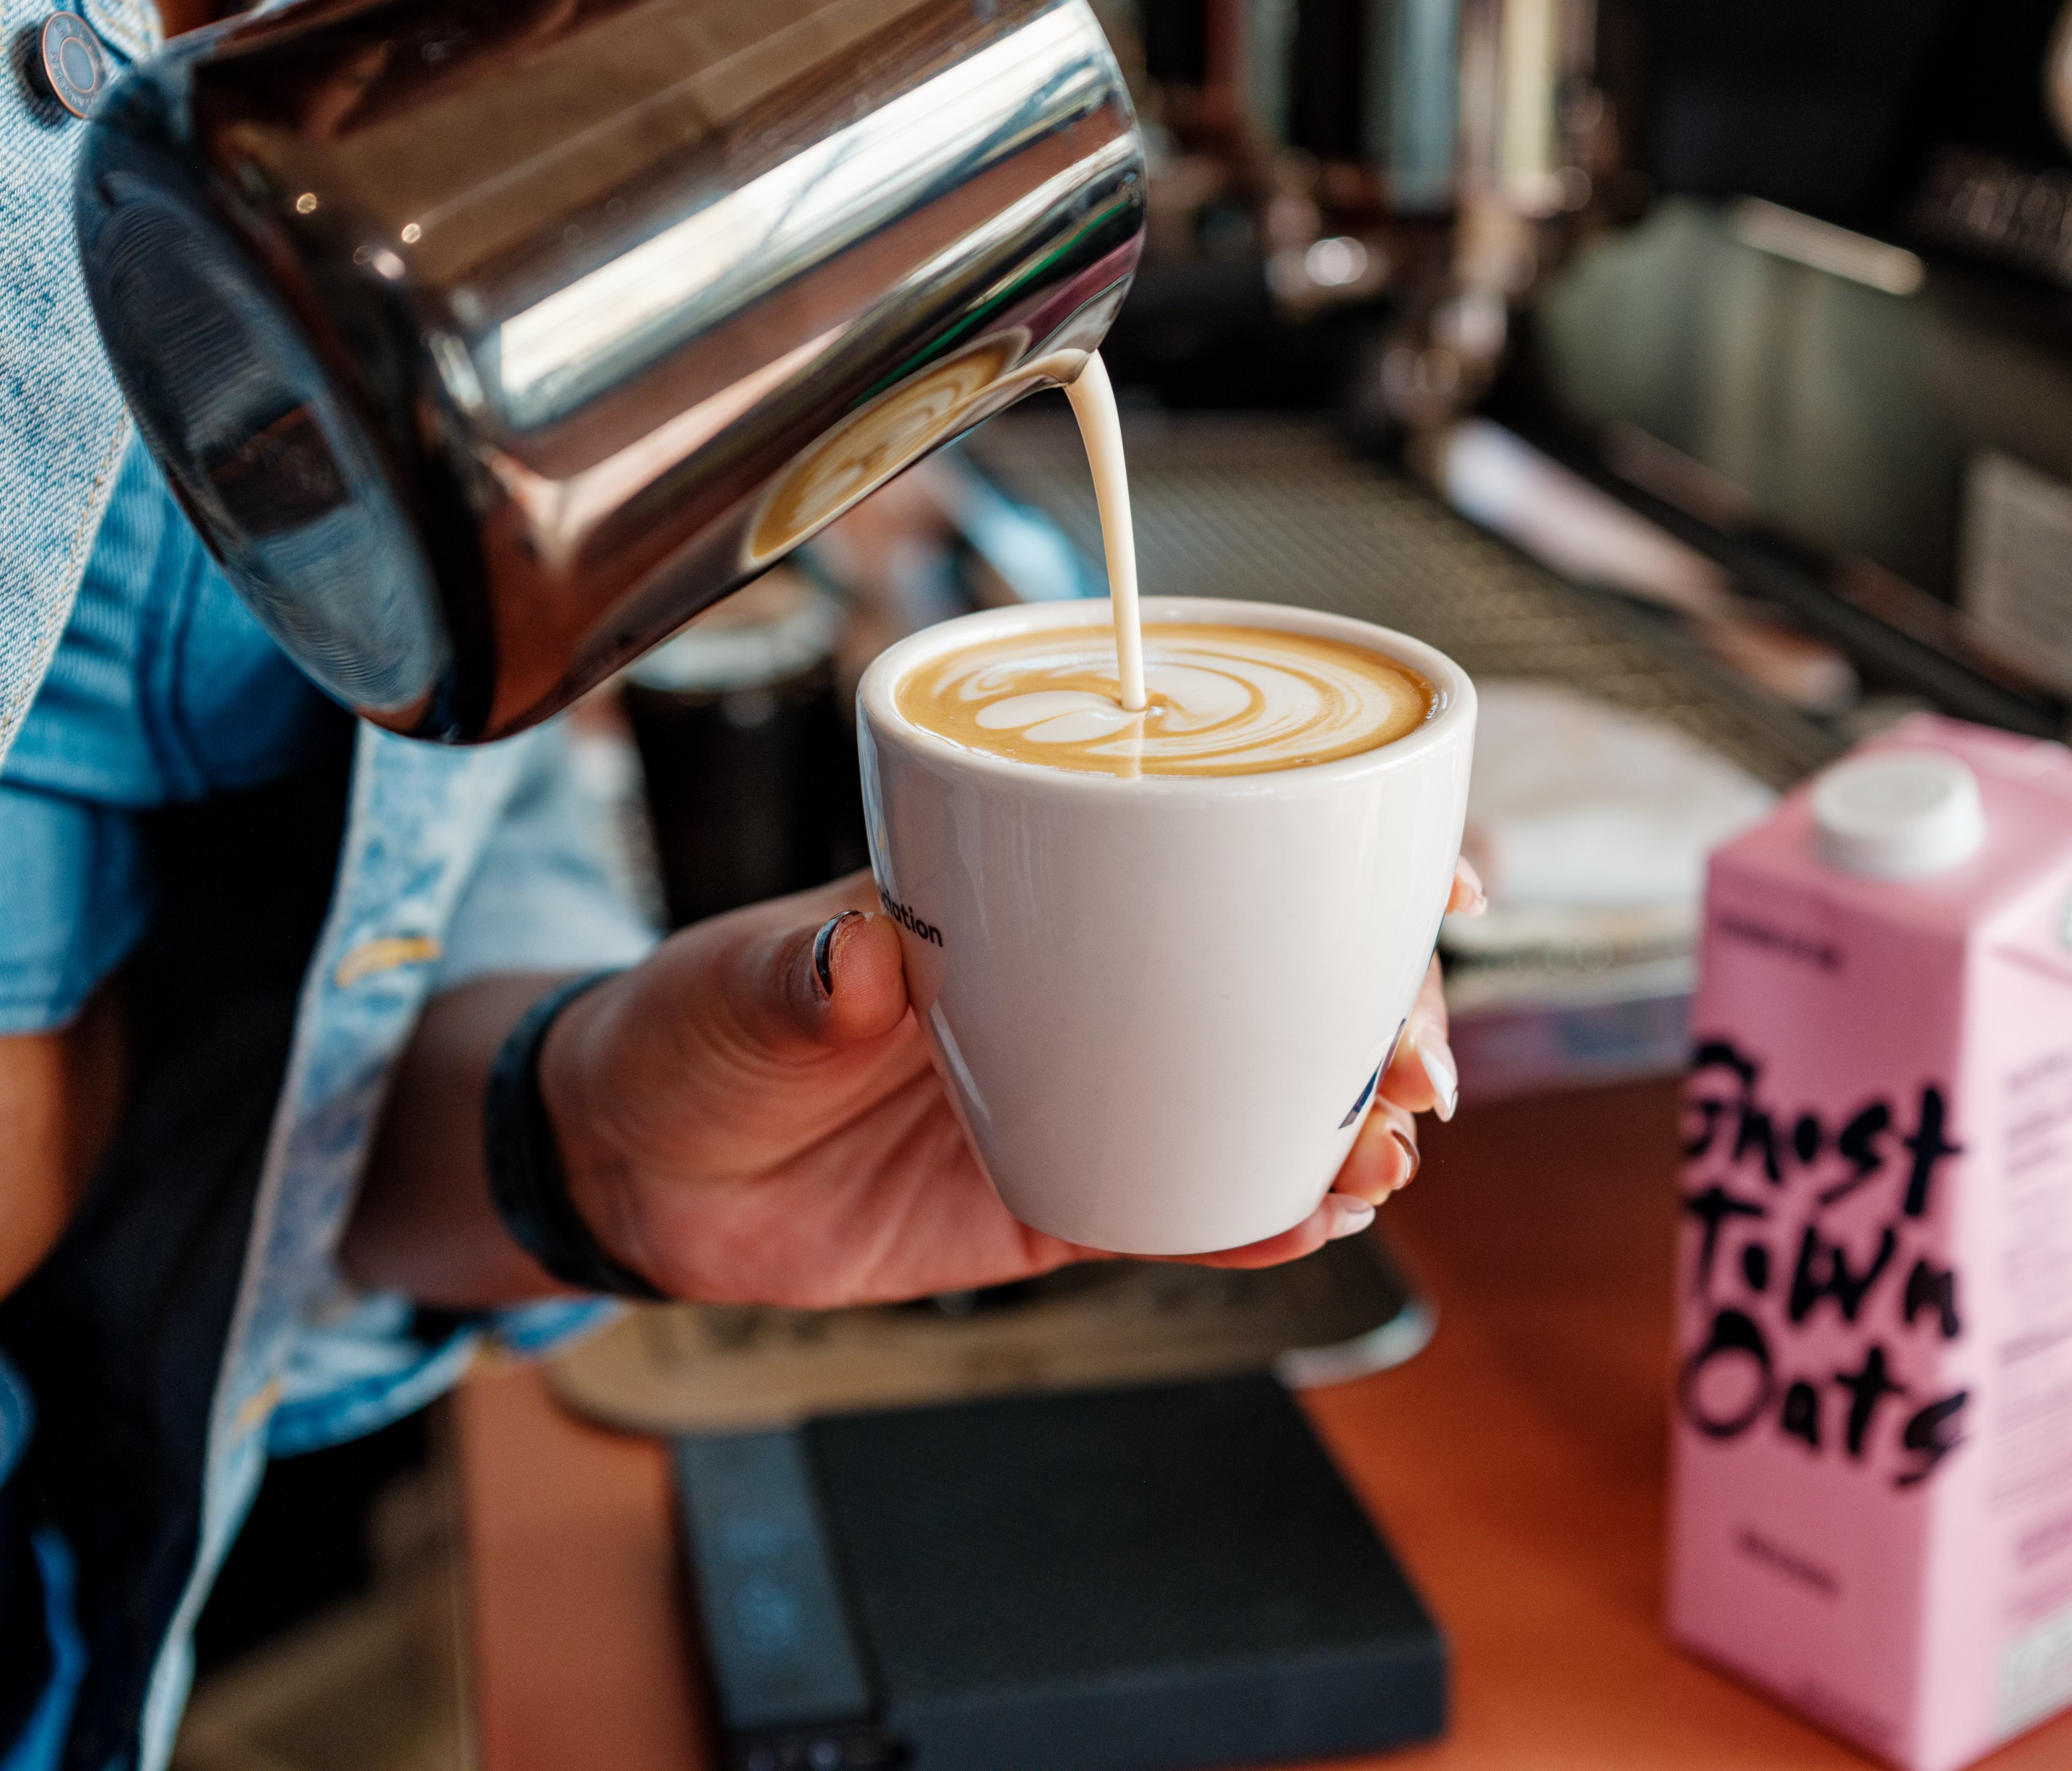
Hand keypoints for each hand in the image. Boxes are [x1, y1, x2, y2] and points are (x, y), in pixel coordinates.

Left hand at [540, 866, 1479, 1307]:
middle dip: (1382, 1012)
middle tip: (1409, 1064)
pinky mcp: (1058, 1200)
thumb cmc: (689, 1029)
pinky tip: (1312, 1219)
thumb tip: (865, 955)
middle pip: (1281, 982)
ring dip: (1344, 1122)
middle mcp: (1084, 988)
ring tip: (1378, 1151)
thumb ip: (806, 976)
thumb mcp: (737, 988)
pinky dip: (1259, 1216)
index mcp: (1034, 895)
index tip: (1437, 875)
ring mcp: (1084, 1094)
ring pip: (1259, 1098)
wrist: (634, 1172)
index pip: (1213, 851)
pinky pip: (1187, 1207)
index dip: (1344, 859)